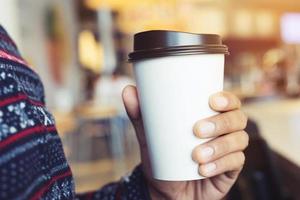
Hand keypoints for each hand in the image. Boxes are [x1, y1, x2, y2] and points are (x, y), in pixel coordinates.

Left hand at [122, 85, 248, 199]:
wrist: (166, 190)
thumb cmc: (162, 157)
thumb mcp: (150, 136)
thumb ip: (140, 115)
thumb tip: (128, 89)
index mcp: (210, 116)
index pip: (228, 101)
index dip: (227, 98)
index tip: (212, 100)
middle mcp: (224, 130)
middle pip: (237, 119)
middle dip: (220, 123)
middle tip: (197, 130)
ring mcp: (230, 150)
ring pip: (239, 140)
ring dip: (220, 147)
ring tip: (197, 155)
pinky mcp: (231, 169)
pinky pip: (236, 163)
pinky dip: (221, 165)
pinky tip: (204, 170)